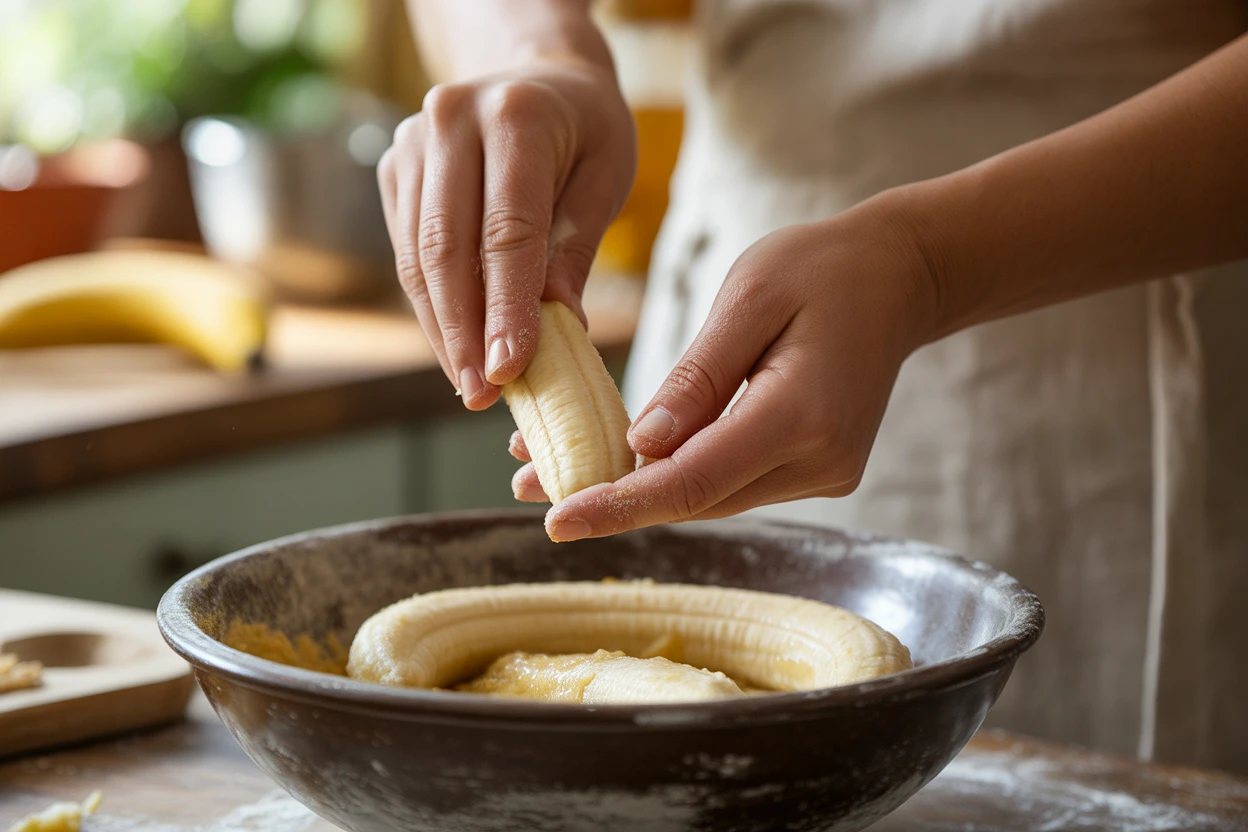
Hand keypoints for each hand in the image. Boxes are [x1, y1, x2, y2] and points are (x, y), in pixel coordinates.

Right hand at [378, 60, 635, 409]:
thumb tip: (558, 327)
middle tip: (483, 394)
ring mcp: (413, 142)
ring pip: (419, 257)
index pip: (507, 230)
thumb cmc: (584, 132)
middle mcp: (451, 121)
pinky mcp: (395, 168)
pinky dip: (431, 304)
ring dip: (442, 328)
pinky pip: (408, 251)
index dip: (506, 307)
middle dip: (465, 331)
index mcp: (515, 116)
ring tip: (469, 384)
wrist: (536, 75)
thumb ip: (575, 249)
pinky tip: (455, 345)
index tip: (511, 369)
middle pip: (448, 248)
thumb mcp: (605, 178)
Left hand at [511, 196, 938, 540]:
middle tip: (529, 485)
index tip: (557, 521)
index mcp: (803, 414)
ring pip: (709, 496)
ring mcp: (821, 473)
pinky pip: (729, 480)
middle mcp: (818, 461)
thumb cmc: (823, 269)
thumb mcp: (751, 297)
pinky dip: (674, 474)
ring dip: (637, 489)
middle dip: (612, 498)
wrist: (900, 278)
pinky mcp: (812, 469)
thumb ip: (697, 377)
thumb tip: (640, 445)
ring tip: (553, 471)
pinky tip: (621, 459)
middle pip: (696, 498)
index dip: (621, 505)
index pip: (695, 480)